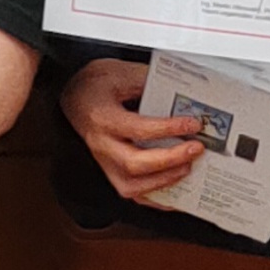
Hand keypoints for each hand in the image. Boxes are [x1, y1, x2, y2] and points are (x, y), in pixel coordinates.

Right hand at [60, 57, 206, 205]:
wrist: (74, 98)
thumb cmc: (95, 86)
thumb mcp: (121, 72)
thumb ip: (149, 83)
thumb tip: (179, 96)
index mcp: (102, 118)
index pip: (138, 129)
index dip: (168, 128)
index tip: (193, 124)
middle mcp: (101, 145)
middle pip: (134, 163)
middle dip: (170, 159)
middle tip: (195, 149)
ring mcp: (104, 162)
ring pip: (131, 186)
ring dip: (164, 180)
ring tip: (188, 167)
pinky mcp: (110, 171)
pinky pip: (132, 193)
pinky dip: (155, 197)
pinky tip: (175, 190)